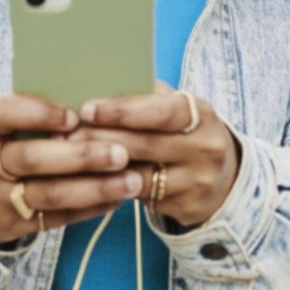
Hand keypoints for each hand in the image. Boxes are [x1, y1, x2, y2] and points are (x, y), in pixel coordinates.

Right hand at [0, 94, 143, 244]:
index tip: (75, 115)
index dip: (38, 113)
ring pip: (50, 194)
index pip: (2, 114)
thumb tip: (94, 99)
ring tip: (132, 181)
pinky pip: (58, 219)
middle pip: (33, 159)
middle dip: (81, 156)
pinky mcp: (15, 225)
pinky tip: (117, 198)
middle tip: (121, 152)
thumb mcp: (1, 127)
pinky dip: (91, 208)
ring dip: (95, 187)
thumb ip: (35, 113)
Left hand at [68, 82, 240, 227]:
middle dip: (101, 139)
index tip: (87, 109)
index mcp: (201, 115)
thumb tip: (96, 81)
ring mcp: (196, 182)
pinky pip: (138, 199)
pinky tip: (85, 181)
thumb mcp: (176, 109)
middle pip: (145, 145)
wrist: (224, 178)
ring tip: (68, 158)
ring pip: (138, 176)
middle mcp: (204, 149)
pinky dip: (110, 187)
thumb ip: (146, 97)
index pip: (161, 111)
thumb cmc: (184, 133)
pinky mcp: (186, 208)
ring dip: (99, 167)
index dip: (122, 111)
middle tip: (65, 135)